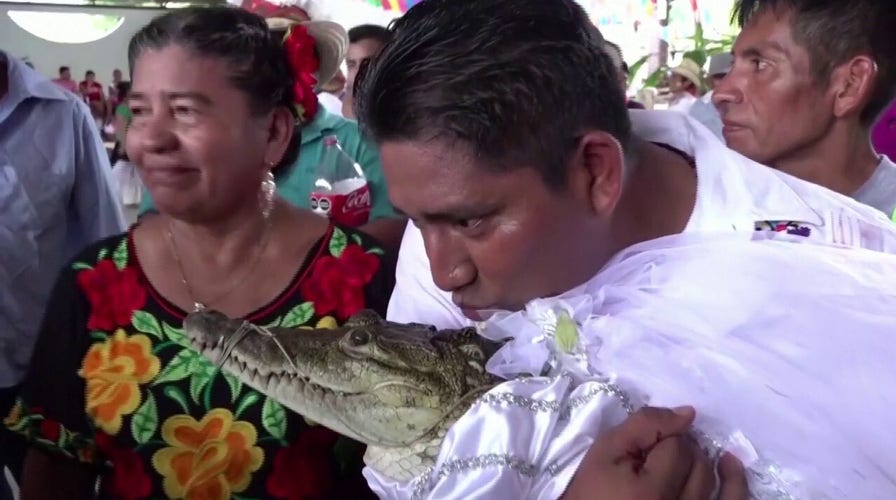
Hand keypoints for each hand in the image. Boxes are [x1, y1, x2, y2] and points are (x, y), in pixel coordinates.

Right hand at [561, 406, 747, 499]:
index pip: (677, 448)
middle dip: (684, 449)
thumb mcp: (605, 452)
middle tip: (661, 452)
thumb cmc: (591, 491)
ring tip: (704, 451)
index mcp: (651, 493)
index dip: (664, 438)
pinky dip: (736, 486)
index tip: (646, 445)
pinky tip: (730, 466)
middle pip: (698, 466)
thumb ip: (643, 426)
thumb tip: (688, 414)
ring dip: (711, 462)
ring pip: (718, 487)